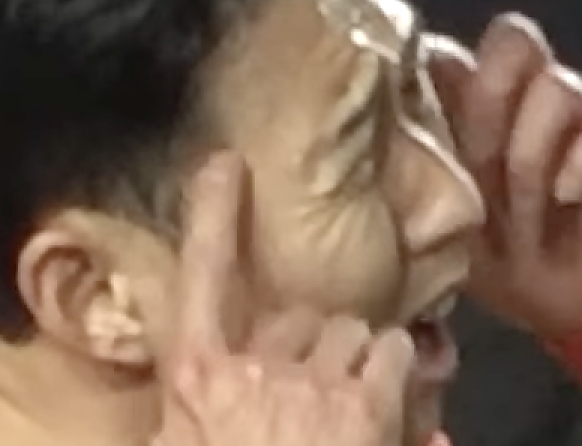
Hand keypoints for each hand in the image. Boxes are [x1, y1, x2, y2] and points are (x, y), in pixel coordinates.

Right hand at [154, 153, 416, 445]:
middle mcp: (252, 368)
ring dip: (357, 360)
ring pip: (351, 331)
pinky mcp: (363, 404)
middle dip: (314, 347)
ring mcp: (309, 384)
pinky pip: (392, 352)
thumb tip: (196, 398)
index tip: (223, 164)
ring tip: (354, 405)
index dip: (211, 217)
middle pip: (298, 315)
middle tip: (319, 393)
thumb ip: (192, 414)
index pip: (199, 279)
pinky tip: (393, 405)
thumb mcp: (181, 443)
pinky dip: (400, 372)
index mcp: (196, 382)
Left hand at [428, 15, 581, 335]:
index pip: (452, 54)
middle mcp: (529, 103)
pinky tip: (567, 196)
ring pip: (557, 84)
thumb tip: (370, 165)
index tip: (413, 115)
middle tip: (476, 162)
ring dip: (531, 149)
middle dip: (487, 94)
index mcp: (477, 115)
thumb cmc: (511, 267)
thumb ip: (417, 192)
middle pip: (512, 40)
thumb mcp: (450, 237)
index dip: (432, 69)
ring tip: (523, 211)